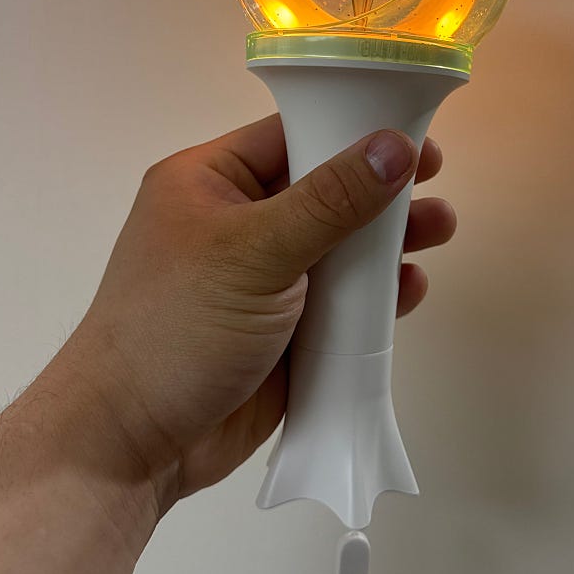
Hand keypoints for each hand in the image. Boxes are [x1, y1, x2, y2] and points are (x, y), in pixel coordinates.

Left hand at [64, 114, 455, 515]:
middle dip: (381, 188)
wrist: (133, 445)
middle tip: (436, 180)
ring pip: (339, 247)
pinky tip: (410, 288)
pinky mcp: (287, 330)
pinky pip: (342, 301)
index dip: (352, 129)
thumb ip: (330, 200)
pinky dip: (376, 295)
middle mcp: (239, 223)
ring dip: (388, 241)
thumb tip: (395, 146)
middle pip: (325, 190)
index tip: (411, 131)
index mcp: (211, 182)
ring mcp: (265, 280)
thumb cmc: (178, 326)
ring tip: (439, 229)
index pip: (291, 135)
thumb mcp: (254, 251)